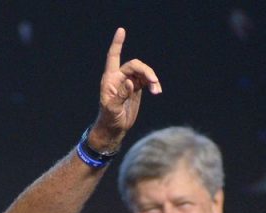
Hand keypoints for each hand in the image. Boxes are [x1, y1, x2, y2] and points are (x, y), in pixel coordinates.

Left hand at [92, 28, 161, 149]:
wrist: (114, 129)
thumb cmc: (109, 119)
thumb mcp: (112, 109)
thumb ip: (120, 95)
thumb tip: (130, 83)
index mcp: (110, 80)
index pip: (113, 57)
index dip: (117, 44)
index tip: (121, 30)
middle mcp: (119, 78)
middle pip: (135, 65)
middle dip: (145, 71)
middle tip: (153, 82)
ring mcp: (128, 82)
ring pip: (143, 72)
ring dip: (152, 78)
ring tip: (157, 91)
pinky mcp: (136, 88)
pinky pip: (148, 80)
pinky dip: (154, 84)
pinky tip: (157, 91)